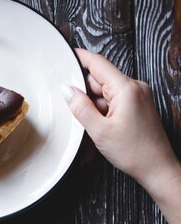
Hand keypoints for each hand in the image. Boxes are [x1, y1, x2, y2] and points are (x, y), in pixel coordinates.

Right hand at [61, 49, 179, 193]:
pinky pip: (114, 104)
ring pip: (105, 95)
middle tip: (82, 117)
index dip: (80, 58)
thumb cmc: (135, 152)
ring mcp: (138, 97)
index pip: (98, 64)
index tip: (67, 54)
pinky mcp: (138, 107)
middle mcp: (134, 88)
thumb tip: (67, 90)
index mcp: (126, 88)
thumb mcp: (99, 131)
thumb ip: (80, 107)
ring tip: (96, 132)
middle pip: (99, 81)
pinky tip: (103, 131)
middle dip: (86, 97)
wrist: (158, 169)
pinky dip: (104, 115)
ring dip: (95, 110)